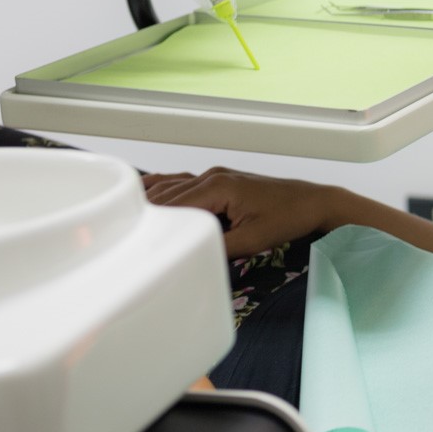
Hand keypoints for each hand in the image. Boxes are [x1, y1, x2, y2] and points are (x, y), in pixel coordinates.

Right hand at [142, 167, 337, 257]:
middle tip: (119, 233)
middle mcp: (213, 176)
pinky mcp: (221, 181)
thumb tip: (187, 255)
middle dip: (145, 212)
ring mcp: (216, 175)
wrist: (313, 203)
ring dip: (152, 201)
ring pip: (172, 186)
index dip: (152, 222)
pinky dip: (165, 190)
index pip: (173, 205)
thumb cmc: (288, 218)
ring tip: (124, 219)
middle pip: (168, 194)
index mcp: (218, 186)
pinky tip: (147, 196)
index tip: (130, 238)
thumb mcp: (252, 240)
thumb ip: (217, 246)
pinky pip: (185, 183)